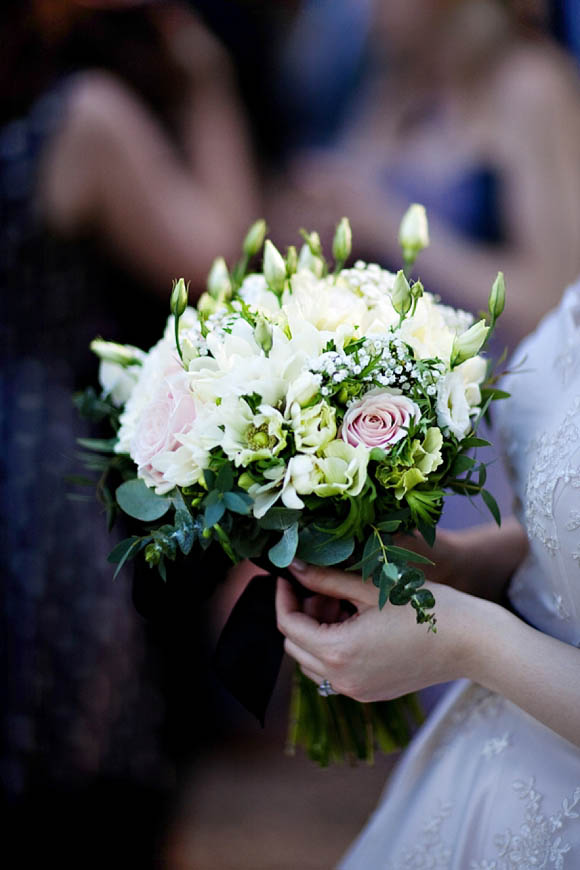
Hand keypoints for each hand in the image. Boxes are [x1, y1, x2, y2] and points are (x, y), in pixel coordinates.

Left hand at [276, 561, 485, 701]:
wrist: (473, 642)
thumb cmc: (426, 607)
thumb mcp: (371, 587)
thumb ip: (327, 579)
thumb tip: (294, 567)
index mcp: (339, 652)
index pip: (288, 625)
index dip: (284, 597)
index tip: (289, 575)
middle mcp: (342, 680)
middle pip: (296, 646)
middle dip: (301, 613)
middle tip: (323, 586)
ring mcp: (357, 691)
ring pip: (313, 662)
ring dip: (316, 632)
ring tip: (343, 602)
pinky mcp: (372, 692)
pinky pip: (335, 672)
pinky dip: (334, 647)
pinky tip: (357, 622)